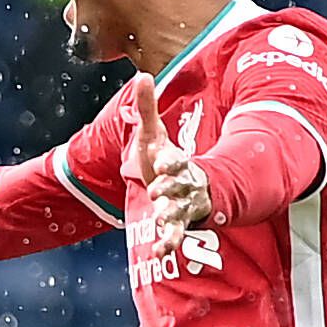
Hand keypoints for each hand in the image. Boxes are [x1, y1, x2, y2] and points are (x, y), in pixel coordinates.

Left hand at [127, 72, 209, 254]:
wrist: (179, 185)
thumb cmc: (165, 159)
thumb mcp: (154, 136)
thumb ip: (147, 109)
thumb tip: (142, 75)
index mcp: (177, 162)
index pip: (178, 160)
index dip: (171, 161)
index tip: (162, 160)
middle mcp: (184, 184)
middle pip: (181, 186)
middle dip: (171, 188)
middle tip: (157, 190)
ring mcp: (183, 205)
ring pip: (180, 211)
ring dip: (171, 216)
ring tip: (161, 223)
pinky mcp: (178, 223)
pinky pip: (176, 233)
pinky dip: (169, 242)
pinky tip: (160, 251)